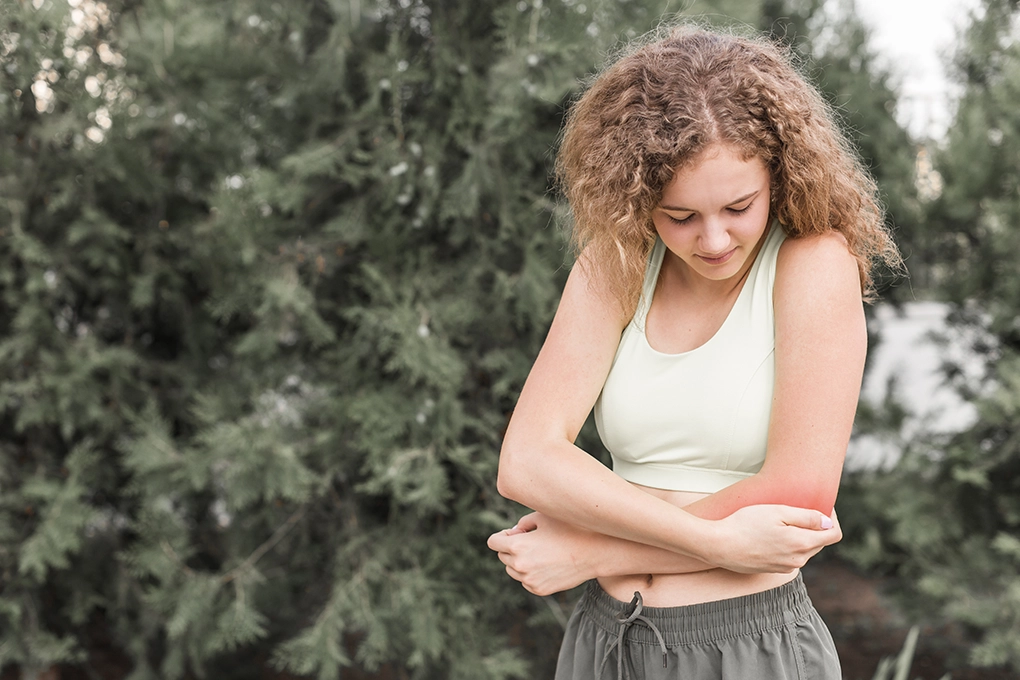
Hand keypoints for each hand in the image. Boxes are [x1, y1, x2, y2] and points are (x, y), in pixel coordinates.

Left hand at [486, 512, 596, 595]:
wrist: (595, 553)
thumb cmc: (570, 529)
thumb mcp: (543, 517)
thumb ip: (522, 523)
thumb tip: (513, 533)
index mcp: (517, 546)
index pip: (493, 542)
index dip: (503, 535)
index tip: (517, 533)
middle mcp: (520, 565)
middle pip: (502, 556)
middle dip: (512, 547)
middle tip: (533, 540)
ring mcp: (530, 580)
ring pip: (512, 570)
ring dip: (520, 561)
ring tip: (542, 552)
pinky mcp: (539, 590)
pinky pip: (525, 580)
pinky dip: (531, 573)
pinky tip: (548, 563)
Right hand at [706, 505, 840, 573]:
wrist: (719, 545)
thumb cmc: (745, 524)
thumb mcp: (777, 512)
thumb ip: (807, 517)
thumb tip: (827, 522)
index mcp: (802, 544)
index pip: (833, 535)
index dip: (832, 518)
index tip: (822, 506)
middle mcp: (798, 560)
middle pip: (820, 542)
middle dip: (816, 526)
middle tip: (797, 509)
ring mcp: (785, 567)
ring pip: (804, 549)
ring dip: (800, 535)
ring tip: (781, 521)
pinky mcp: (773, 569)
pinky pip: (790, 555)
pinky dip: (787, 544)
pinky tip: (770, 534)